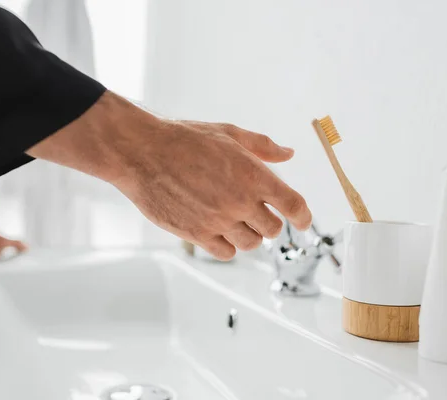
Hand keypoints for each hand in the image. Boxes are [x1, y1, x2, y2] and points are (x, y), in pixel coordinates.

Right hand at [28, 91, 310, 259]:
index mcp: (253, 174)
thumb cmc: (184, 139)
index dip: (303, 216)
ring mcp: (218, 220)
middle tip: (256, 211)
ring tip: (235, 220)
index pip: (293, 205)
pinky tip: (219, 231)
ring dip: (249, 234)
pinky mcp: (197, 234)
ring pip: (251, 243)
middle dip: (269, 221)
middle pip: (273, 228)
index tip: (303, 220)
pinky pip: (226, 252)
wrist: (143, 153)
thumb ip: (262, 146)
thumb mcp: (228, 133)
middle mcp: (240, 201)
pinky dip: (228, 245)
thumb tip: (288, 154)